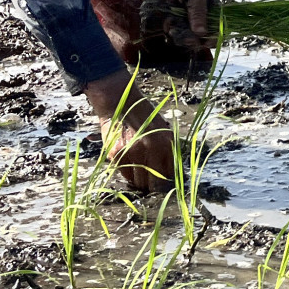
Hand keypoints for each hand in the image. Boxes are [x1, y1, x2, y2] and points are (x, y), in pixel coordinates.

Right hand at [85, 69, 177, 190]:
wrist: (119, 101)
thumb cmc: (143, 116)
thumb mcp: (163, 129)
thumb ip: (168, 150)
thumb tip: (171, 174)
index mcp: (167, 143)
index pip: (171, 175)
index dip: (167, 183)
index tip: (163, 186)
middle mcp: (152, 149)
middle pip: (155, 184)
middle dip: (153, 187)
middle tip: (150, 185)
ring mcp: (133, 152)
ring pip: (139, 183)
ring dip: (139, 182)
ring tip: (138, 174)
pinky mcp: (117, 154)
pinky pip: (124, 174)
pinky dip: (126, 173)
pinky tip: (128, 163)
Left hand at [144, 0, 218, 68]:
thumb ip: (198, 14)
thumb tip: (201, 33)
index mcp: (212, 16)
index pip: (215, 34)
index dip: (211, 41)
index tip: (204, 42)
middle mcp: (198, 22)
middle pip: (196, 40)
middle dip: (189, 40)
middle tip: (183, 35)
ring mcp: (183, 23)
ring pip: (181, 38)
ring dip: (176, 35)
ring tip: (172, 27)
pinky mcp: (169, 21)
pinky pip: (167, 31)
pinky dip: (166, 27)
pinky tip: (166, 18)